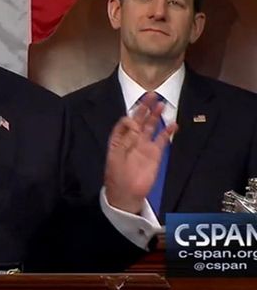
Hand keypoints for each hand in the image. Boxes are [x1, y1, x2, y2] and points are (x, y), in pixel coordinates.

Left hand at [104, 92, 176, 213]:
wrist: (127, 194)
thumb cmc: (117, 176)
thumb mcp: (116, 156)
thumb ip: (124, 138)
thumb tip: (131, 121)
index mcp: (119, 139)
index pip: (125, 122)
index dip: (131, 114)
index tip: (135, 110)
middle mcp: (132, 140)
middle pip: (139, 120)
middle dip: (144, 108)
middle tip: (152, 95)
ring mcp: (144, 146)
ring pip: (151, 127)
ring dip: (155, 116)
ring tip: (161, 104)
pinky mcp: (155, 154)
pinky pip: (162, 140)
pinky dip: (167, 132)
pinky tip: (173, 124)